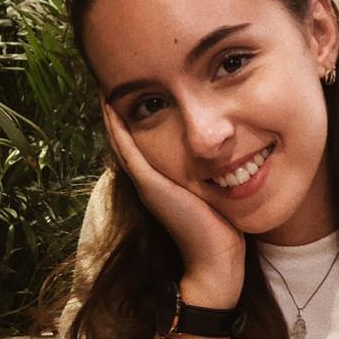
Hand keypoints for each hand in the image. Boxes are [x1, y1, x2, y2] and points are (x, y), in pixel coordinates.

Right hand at [103, 104, 245, 304]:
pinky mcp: (150, 185)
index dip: (138, 116)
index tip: (136, 87)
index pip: (144, 141)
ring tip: (105, 84)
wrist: (217, 260)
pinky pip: (127, 149)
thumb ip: (214, 172)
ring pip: (122, 140)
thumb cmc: (223, 228)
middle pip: (128, 137)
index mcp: (162, 180)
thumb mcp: (216, 190)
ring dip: (113, 113)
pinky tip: (109, 104)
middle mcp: (149, 180)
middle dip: (123, 108)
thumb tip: (232, 155)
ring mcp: (146, 182)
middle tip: (112, 78)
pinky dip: (117, 127)